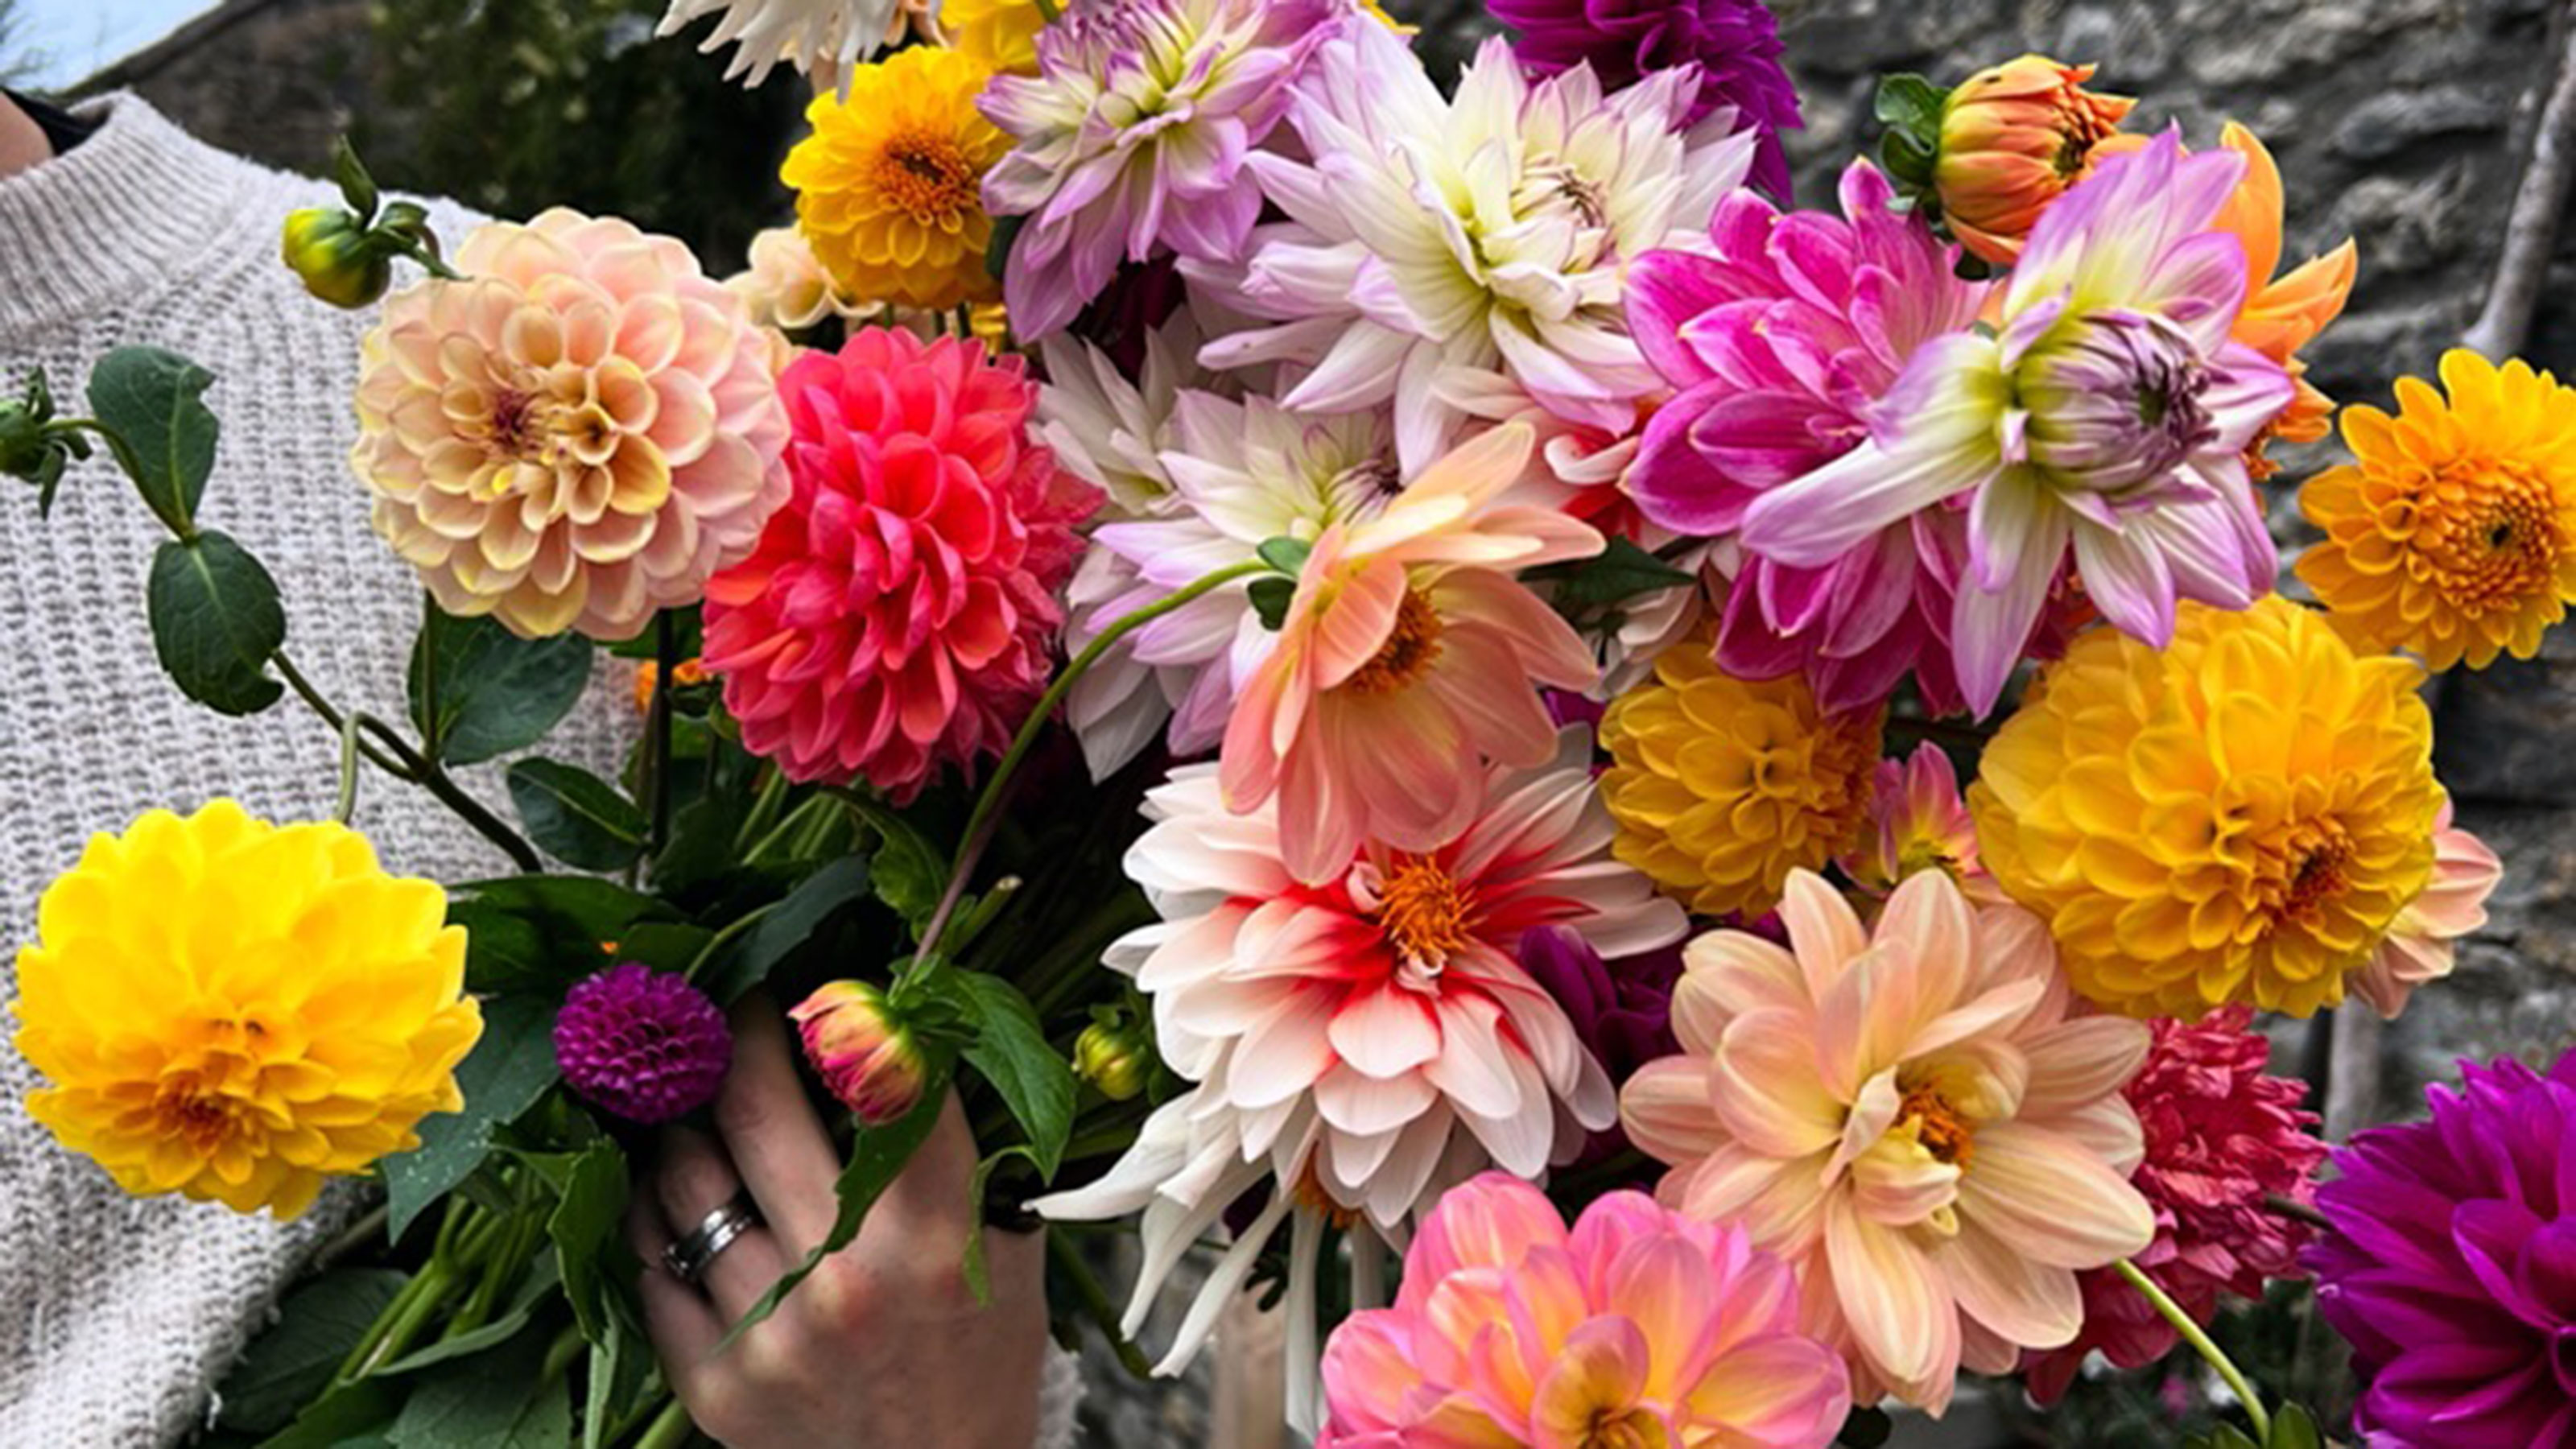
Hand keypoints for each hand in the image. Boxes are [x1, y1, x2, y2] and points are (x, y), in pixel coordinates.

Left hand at [627, 997, 1048, 1448]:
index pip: (887, 1085)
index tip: (824, 985)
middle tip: (740, 1012)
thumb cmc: (978, 1349)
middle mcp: (848, 1282)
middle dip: (738, 1036)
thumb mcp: (1007, 1245)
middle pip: (755, 1108)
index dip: (847, 1015)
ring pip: (683, 1178)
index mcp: (936, 1240)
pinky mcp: (713, 1385)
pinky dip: (658, 1213)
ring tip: (701, 1104)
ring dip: (684, 1122)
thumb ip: (962, 1146)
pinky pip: (651, 1263)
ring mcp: (771, 1336)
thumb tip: (904, 1025)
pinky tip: (680, 1190)